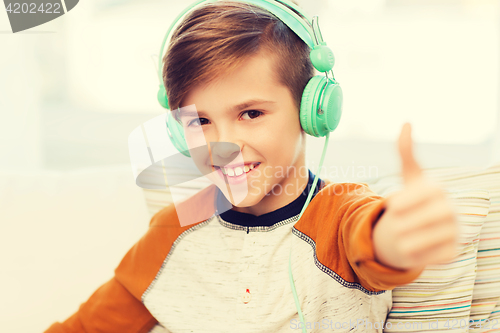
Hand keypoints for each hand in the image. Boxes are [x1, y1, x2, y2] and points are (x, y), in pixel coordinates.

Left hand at [372, 123, 458, 269]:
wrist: (422, 225)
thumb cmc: (413, 197)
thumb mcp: (407, 175)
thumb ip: (405, 151)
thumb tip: (407, 122)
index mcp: (437, 189)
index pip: (423, 195)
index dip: (404, 202)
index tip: (392, 206)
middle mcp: (451, 209)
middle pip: (421, 221)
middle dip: (401, 225)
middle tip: (395, 226)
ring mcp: (455, 231)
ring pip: (423, 242)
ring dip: (404, 242)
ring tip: (401, 237)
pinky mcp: (453, 252)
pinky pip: (429, 258)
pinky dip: (416, 255)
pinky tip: (414, 248)